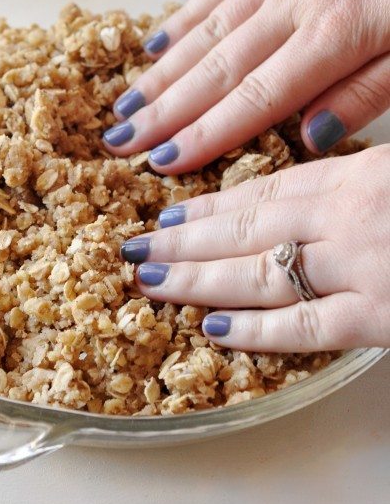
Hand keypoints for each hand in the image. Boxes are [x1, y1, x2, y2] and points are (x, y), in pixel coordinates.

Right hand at [103, 0, 389, 172]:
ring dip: (163, 71)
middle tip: (119, 143)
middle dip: (165, 111)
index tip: (162, 163)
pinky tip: (156, 42)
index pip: (256, 98)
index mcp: (335, 34)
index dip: (205, 134)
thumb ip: (370, 89)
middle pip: (218, 68)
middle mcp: (294, 3)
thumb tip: (310, 137)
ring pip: (209, 29)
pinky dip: (184, 17)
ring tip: (125, 103)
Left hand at [119, 146, 389, 350]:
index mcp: (358, 174)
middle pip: (246, 228)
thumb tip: (314, 205)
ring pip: (258, 273)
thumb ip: (359, 183)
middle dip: (184, 241)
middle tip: (137, 250)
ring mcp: (359, 265)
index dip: (212, 205)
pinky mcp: (380, 314)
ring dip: (198, 279)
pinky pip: (304, 325)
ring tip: (152, 282)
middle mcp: (346, 214)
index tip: (171, 213)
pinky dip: (254, 329)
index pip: (267, 190)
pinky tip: (211, 328)